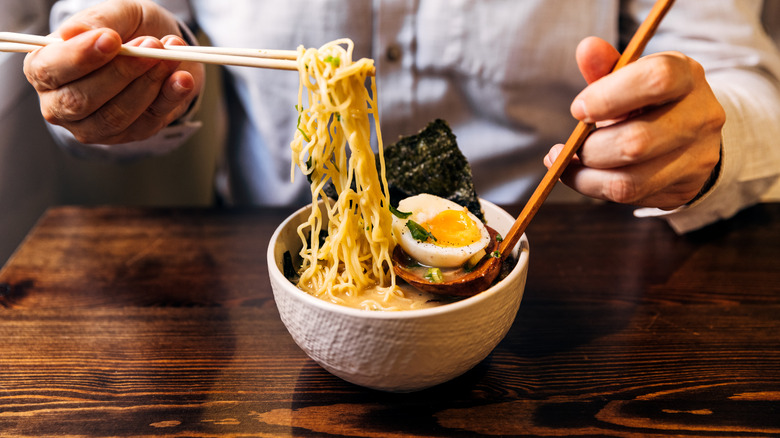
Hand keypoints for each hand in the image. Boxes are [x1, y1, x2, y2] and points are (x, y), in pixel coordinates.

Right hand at [23, 0, 204, 144]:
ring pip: (116, 115)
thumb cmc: (127, 30)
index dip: (80, 57)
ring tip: (170, 55)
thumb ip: (96, 22)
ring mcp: (96, 126)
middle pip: (81, 100)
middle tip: (152, 45)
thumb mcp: (115, 15)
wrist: (161, 47)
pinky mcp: (131, 134)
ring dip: (148, 83)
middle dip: (122, 72)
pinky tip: (182, 78)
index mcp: (44, 69)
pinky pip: (149, 122)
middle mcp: (62, 104)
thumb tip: (74, 33)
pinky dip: (169, 98)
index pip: (50, 70)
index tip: (111, 39)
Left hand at [544, 37, 724, 208]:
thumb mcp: (629, 78)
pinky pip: (630, 197)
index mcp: (687, 75)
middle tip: (569, 145)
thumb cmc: (647, 101)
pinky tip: (579, 175)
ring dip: (586, 174)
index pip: (656, 80)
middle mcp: (702, 114)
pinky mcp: (686, 186)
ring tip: (568, 163)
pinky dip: (593, 188)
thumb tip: (587, 48)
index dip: (608, 97)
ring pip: (630, 180)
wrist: (691, 133)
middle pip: (637, 142)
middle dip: (590, 148)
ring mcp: (699, 155)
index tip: (578, 109)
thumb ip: (606, 67)